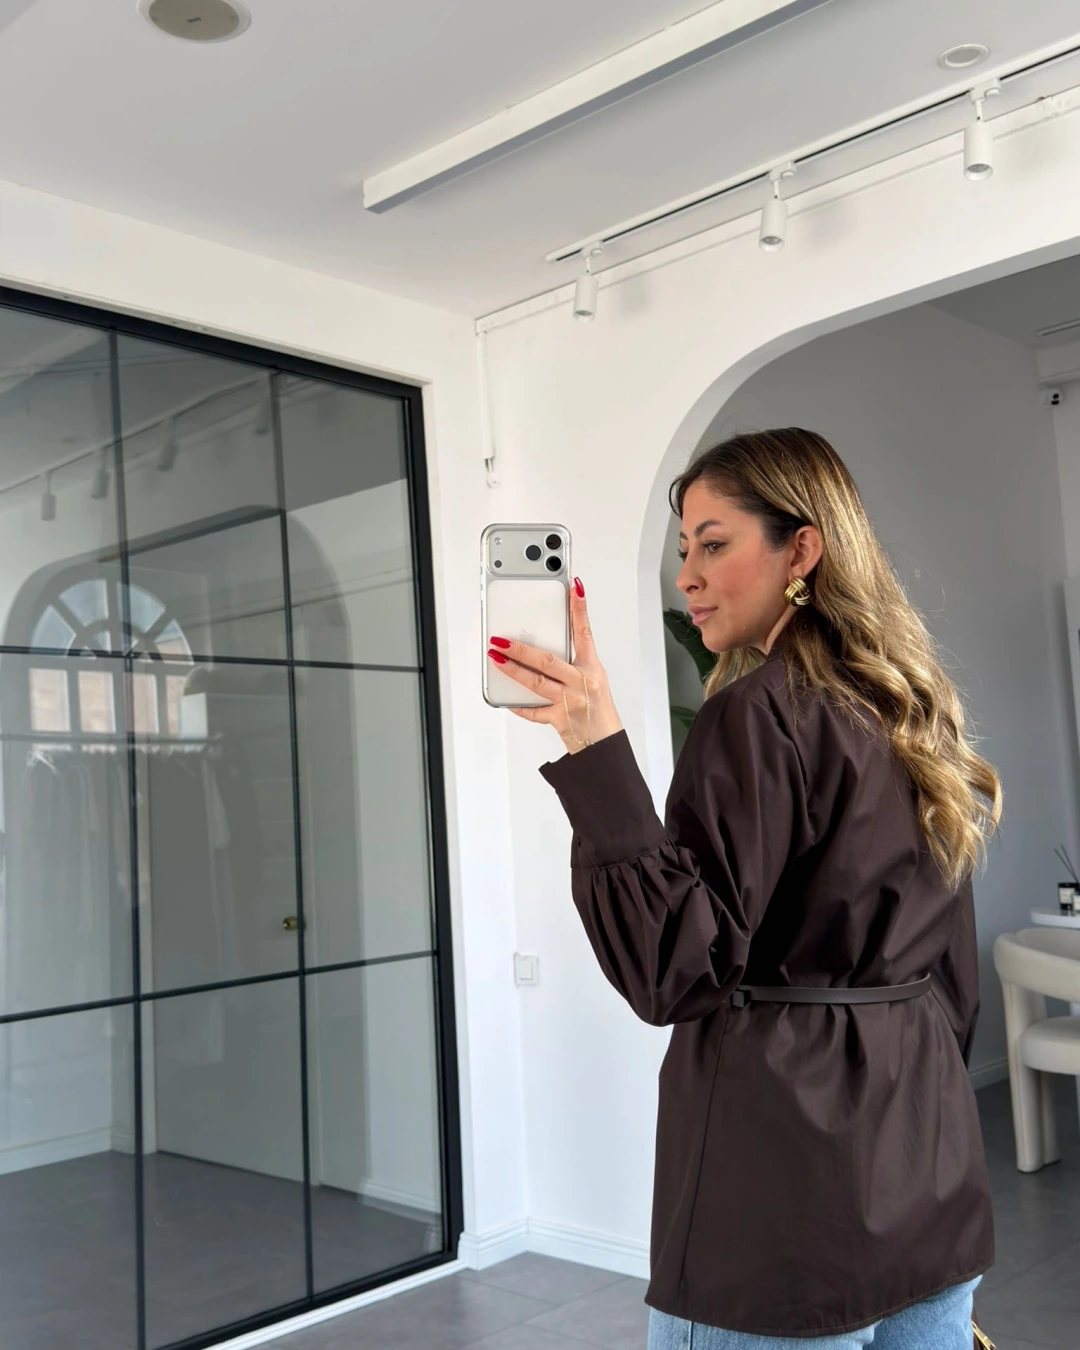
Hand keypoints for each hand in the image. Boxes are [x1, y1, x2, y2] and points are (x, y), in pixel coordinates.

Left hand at [487, 577, 623, 754]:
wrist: (604, 744)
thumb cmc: (596, 709)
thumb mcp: (592, 680)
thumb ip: (570, 664)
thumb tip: (538, 650)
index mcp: (592, 668)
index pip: (585, 632)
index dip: (580, 609)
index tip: (575, 587)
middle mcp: (582, 683)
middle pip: (548, 661)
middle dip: (521, 648)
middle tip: (500, 639)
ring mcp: (570, 702)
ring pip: (536, 682)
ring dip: (513, 669)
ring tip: (496, 658)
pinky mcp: (559, 719)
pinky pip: (534, 711)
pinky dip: (519, 705)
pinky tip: (507, 699)